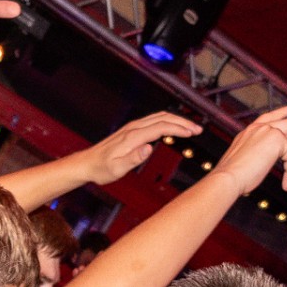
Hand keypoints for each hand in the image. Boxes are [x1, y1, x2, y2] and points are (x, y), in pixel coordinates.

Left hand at [76, 112, 202, 185]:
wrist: (87, 163)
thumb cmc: (101, 169)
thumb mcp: (116, 169)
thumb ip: (133, 158)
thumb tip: (148, 148)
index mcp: (132, 137)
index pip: (161, 127)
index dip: (179, 128)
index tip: (193, 132)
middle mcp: (133, 128)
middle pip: (163, 118)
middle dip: (183, 122)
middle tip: (198, 129)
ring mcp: (132, 127)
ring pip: (159, 117)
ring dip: (176, 120)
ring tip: (190, 128)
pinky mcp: (131, 130)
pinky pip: (153, 121)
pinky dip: (167, 121)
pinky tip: (173, 127)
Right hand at [209, 104, 286, 197]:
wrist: (226, 179)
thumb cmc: (230, 178)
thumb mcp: (243, 164)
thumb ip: (256, 159)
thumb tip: (264, 166)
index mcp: (248, 132)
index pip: (268, 117)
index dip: (282, 112)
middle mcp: (258, 128)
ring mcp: (267, 131)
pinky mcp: (276, 140)